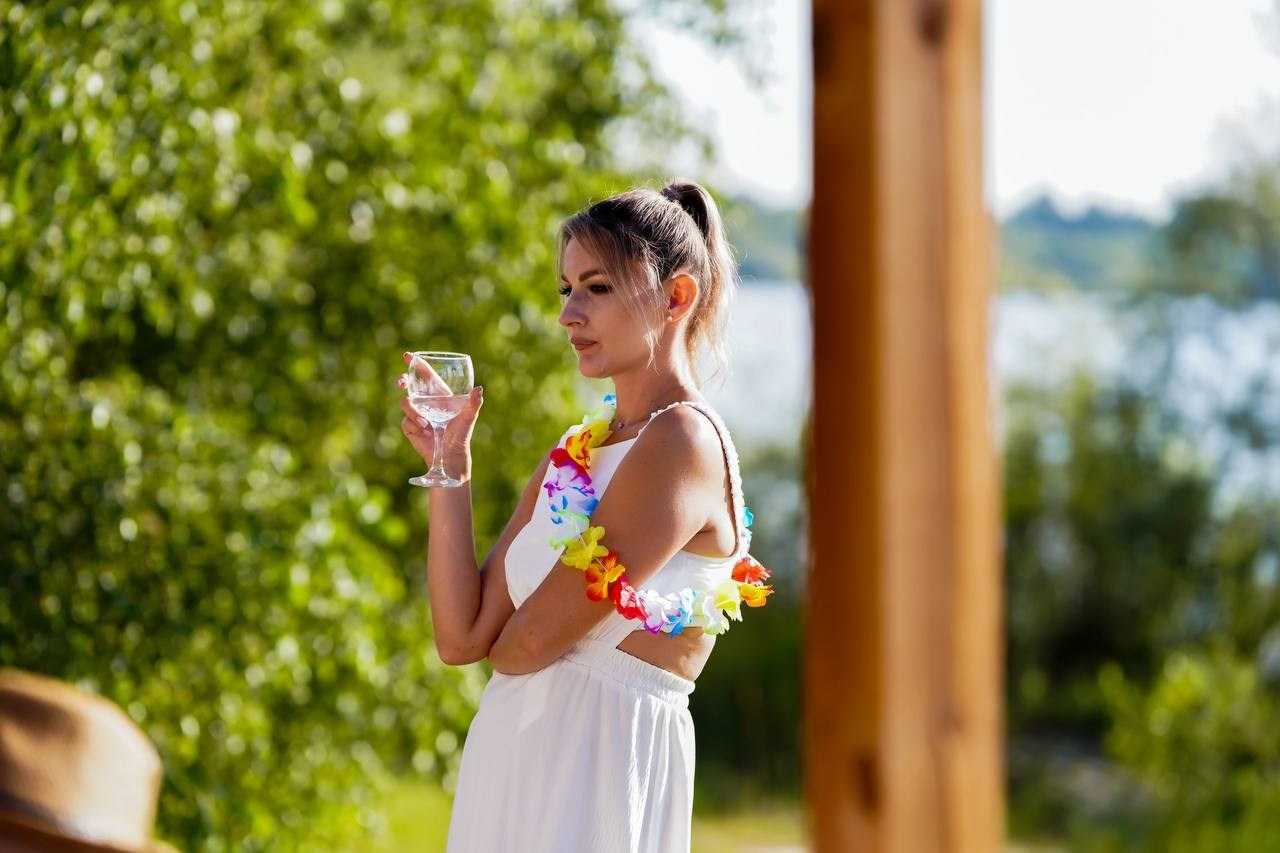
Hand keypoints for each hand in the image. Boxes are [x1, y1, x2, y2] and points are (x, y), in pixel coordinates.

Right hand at [398, 352, 483, 480]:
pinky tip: (426, 431)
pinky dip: (415, 423)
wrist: (450, 455)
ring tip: (426, 422)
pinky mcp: (410, 426)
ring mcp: (416, 413)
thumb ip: (473, 403)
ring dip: (414, 410)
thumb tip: (479, 389)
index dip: (416, 364)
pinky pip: (406, 420)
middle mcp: (426, 402)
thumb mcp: (469, 417)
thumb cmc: (461, 434)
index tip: (408, 355)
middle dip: (402, 381)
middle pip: (408, 385)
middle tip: (402, 383)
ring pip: (405, 402)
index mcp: (439, 395)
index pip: (426, 375)